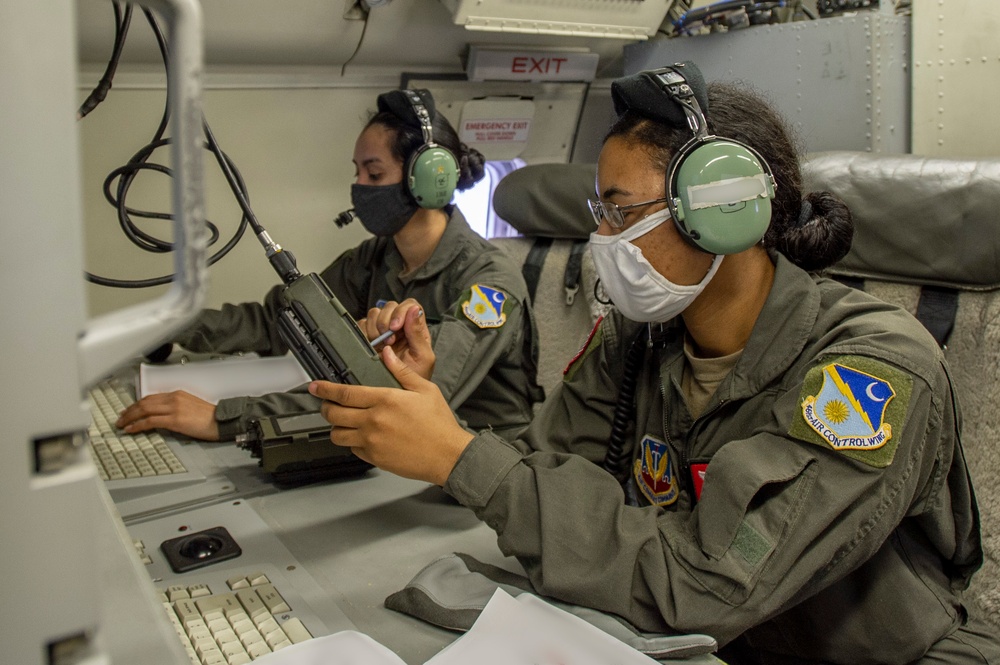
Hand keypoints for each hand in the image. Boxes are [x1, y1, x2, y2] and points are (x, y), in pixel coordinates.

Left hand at [115, 390, 220, 441]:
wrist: (222, 421)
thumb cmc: (210, 417)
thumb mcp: (191, 407)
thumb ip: (176, 408)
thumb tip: (163, 416)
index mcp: (178, 394)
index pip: (151, 397)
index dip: (137, 404)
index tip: (129, 410)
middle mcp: (174, 398)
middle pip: (144, 402)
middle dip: (129, 410)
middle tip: (120, 418)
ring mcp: (174, 408)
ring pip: (144, 410)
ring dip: (130, 417)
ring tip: (122, 424)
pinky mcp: (174, 420)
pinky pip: (150, 421)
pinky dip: (138, 425)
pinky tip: (131, 429)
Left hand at [309, 345, 471, 485]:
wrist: (447, 455)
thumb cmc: (439, 424)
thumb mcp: (425, 389)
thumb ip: (402, 371)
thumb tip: (386, 355)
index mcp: (385, 400)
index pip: (344, 393)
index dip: (325, 389)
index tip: (315, 386)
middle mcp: (374, 421)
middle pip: (334, 413)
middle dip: (325, 407)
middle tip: (327, 404)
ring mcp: (372, 441)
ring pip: (337, 434)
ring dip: (336, 426)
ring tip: (343, 421)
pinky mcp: (374, 458)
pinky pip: (352, 449)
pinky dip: (352, 442)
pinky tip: (362, 436)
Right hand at [359, 299, 434, 379]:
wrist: (398, 394)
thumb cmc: (416, 378)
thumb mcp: (422, 357)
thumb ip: (418, 334)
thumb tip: (414, 309)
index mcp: (415, 328)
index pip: (410, 305)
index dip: (401, 312)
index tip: (395, 327)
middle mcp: (399, 326)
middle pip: (390, 306)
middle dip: (386, 321)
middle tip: (388, 340)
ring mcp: (383, 331)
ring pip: (375, 313)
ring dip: (375, 327)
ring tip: (380, 345)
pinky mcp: (369, 337)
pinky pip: (362, 324)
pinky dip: (364, 332)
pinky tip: (371, 346)